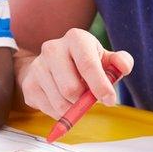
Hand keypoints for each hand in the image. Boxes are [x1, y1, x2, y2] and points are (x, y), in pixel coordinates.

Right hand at [18, 28, 133, 117]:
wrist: (52, 64)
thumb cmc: (85, 62)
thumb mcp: (105, 59)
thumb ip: (120, 62)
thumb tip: (123, 66)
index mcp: (76, 38)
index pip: (87, 64)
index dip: (100, 85)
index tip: (109, 100)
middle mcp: (52, 48)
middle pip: (71, 88)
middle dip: (84, 101)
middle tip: (89, 100)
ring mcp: (38, 66)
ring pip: (60, 103)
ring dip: (73, 109)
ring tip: (76, 99)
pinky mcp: (29, 84)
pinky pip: (49, 109)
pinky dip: (61, 113)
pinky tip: (63, 100)